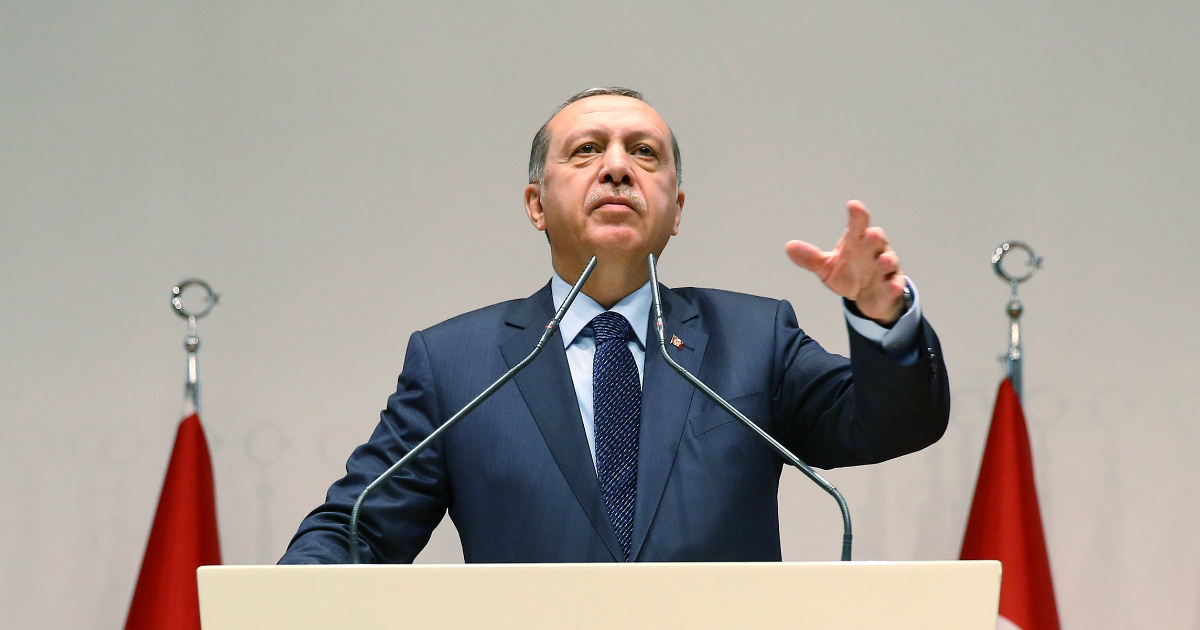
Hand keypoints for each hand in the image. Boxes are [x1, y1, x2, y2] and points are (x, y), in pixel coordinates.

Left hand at [785, 200, 906, 323]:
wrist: (866, 297)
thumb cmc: (848, 274)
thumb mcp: (826, 268)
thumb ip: (811, 258)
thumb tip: (788, 246)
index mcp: (856, 242)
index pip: (858, 224)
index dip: (857, 215)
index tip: (853, 205)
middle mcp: (874, 251)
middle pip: (877, 239)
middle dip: (874, 236)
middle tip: (871, 233)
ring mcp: (885, 268)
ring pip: (889, 260)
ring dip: (887, 260)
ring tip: (883, 260)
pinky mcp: (891, 286)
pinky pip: (895, 284)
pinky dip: (895, 286)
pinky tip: (894, 286)